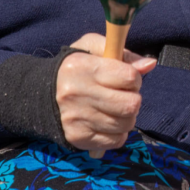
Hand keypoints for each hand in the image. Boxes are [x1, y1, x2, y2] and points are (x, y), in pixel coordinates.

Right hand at [56, 33, 156, 151]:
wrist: (39, 94)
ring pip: (126, 124)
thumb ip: (124, 53)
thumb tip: (150, 64)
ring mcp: (77, 119)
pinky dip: (118, 133)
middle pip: (131, 105)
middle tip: (123, 95)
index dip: (135, 78)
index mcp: (83, 68)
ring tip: (115, 108)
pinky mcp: (78, 138)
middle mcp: (77, 94)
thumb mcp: (94, 48)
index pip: (130, 77)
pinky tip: (108, 122)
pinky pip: (115, 141)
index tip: (127, 78)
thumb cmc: (76, 67)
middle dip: (134, 99)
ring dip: (127, 116)